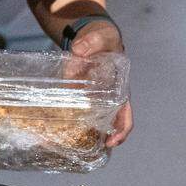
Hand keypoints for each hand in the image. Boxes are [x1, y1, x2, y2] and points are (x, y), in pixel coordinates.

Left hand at [68, 21, 132, 147]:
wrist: (93, 37)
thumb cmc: (103, 39)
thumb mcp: (101, 36)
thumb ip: (92, 42)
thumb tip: (79, 50)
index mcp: (119, 88)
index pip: (126, 114)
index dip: (122, 130)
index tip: (112, 141)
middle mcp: (108, 97)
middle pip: (109, 124)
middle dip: (100, 138)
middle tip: (87, 148)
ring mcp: (93, 97)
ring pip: (92, 120)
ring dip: (85, 132)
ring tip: (72, 143)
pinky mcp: (78, 94)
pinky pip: (76, 109)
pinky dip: (71, 118)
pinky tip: (60, 125)